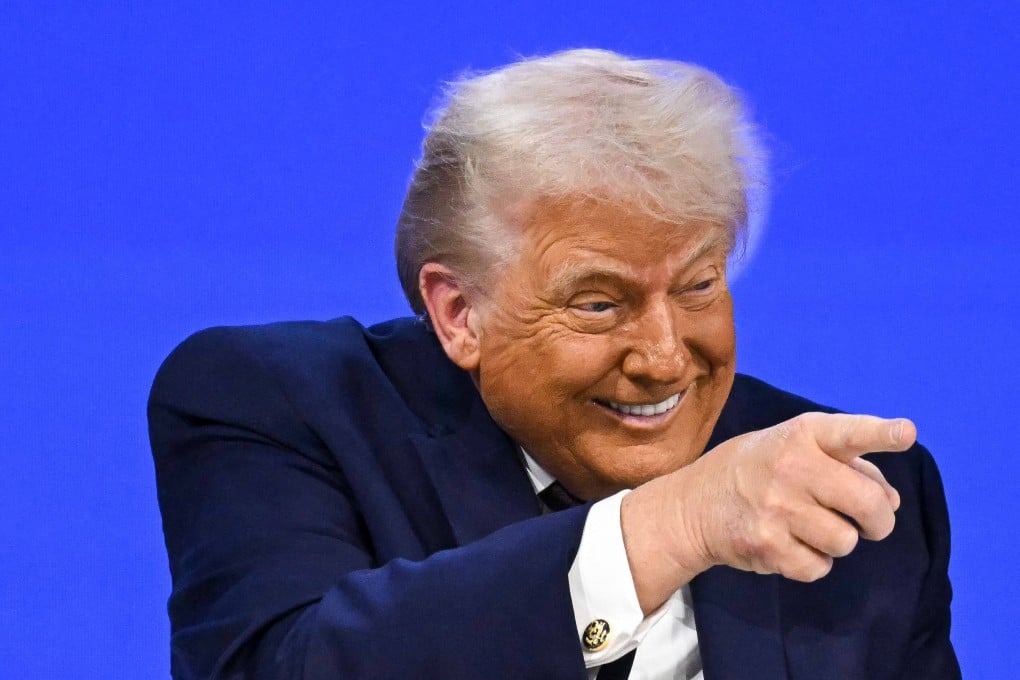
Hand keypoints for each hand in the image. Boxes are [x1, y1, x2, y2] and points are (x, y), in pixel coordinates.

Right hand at [621, 412, 915, 613]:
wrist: (694, 503)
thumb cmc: (757, 469)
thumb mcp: (794, 448)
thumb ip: (847, 465)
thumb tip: (892, 502)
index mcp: (800, 435)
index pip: (848, 433)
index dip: (881, 434)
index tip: (906, 433)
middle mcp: (790, 467)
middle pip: (868, 504)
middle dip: (878, 520)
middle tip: (868, 522)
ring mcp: (777, 509)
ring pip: (846, 541)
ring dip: (838, 540)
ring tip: (809, 527)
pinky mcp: (767, 546)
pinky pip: (820, 567)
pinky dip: (813, 562)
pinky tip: (790, 544)